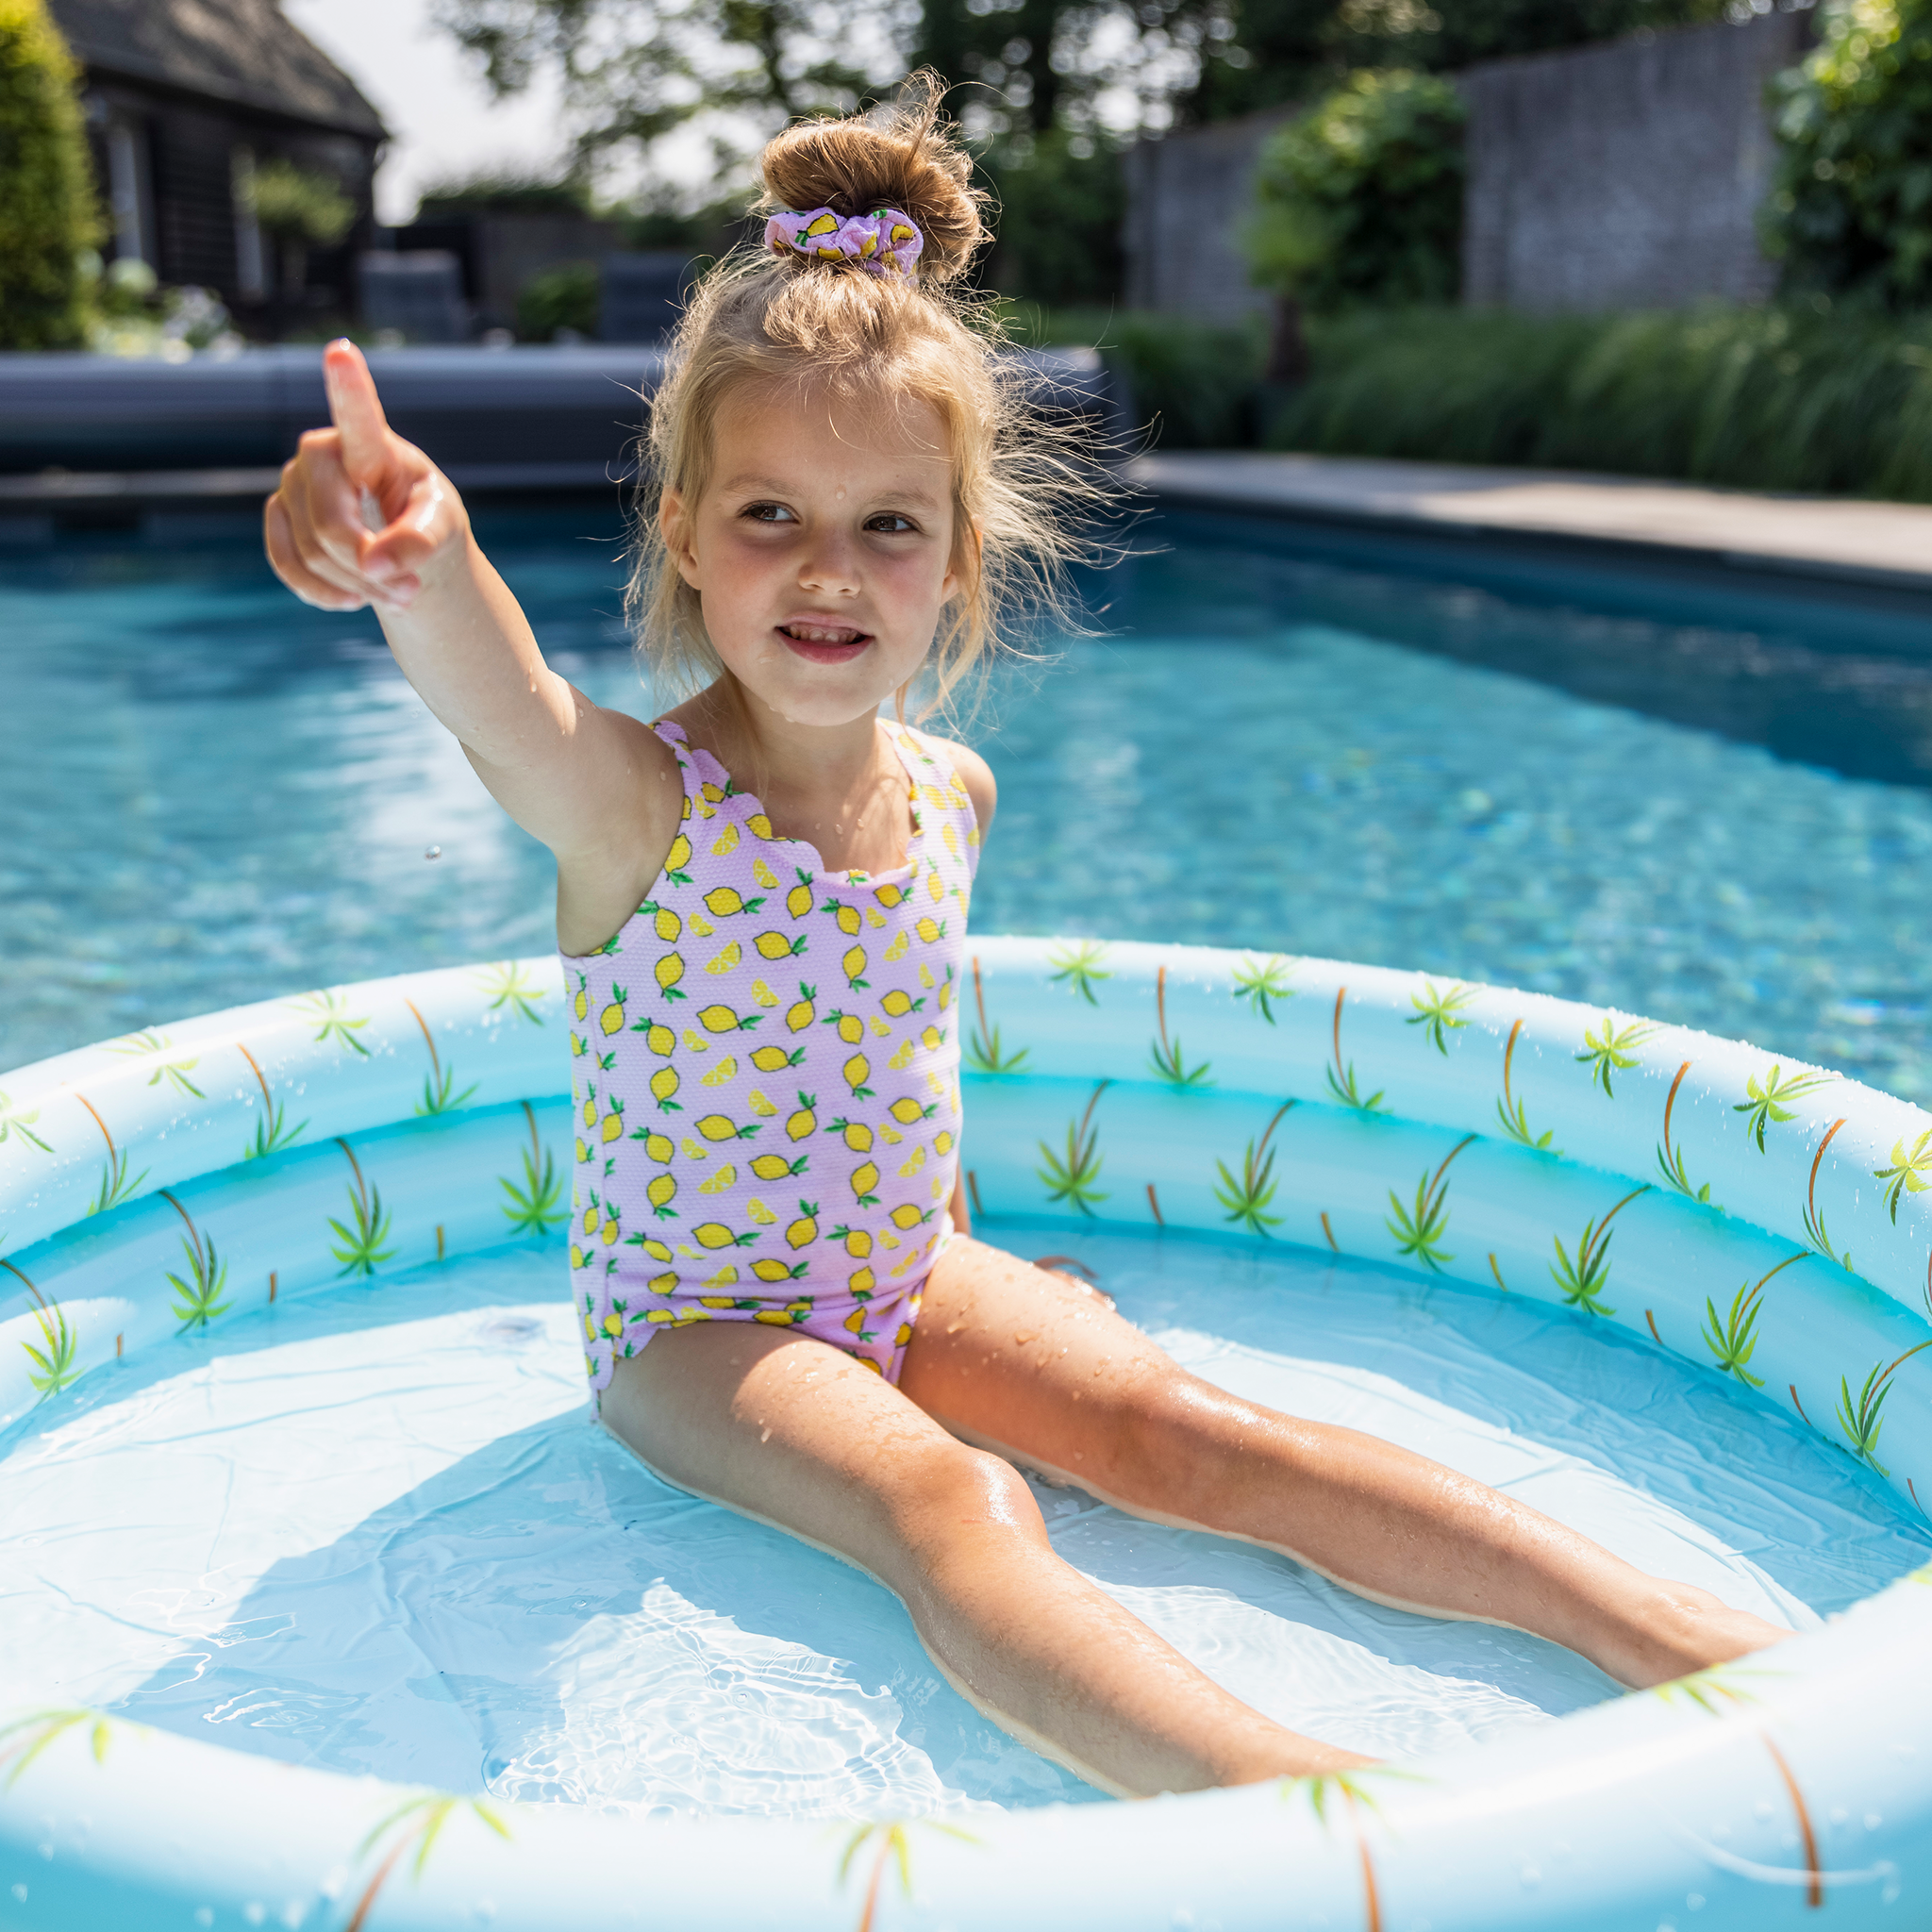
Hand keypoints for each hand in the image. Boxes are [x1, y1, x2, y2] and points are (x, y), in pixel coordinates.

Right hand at [263, 339, 469, 611]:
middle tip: (409, 591)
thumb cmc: (429, 524)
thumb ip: (420, 542)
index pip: (358, 417)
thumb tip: (374, 564)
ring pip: (311, 553)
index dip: (348, 387)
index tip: (342, 351)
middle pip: (330, 526)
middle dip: (368, 570)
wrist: (403, 547)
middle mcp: (322, 452)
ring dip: (356, 587)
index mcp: (373, 445)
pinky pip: (287, 565)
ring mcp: (292, 481)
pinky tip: (352, 597)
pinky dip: (322, 593)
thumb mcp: (443, 531)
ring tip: (393, 591)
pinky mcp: (278, 514)